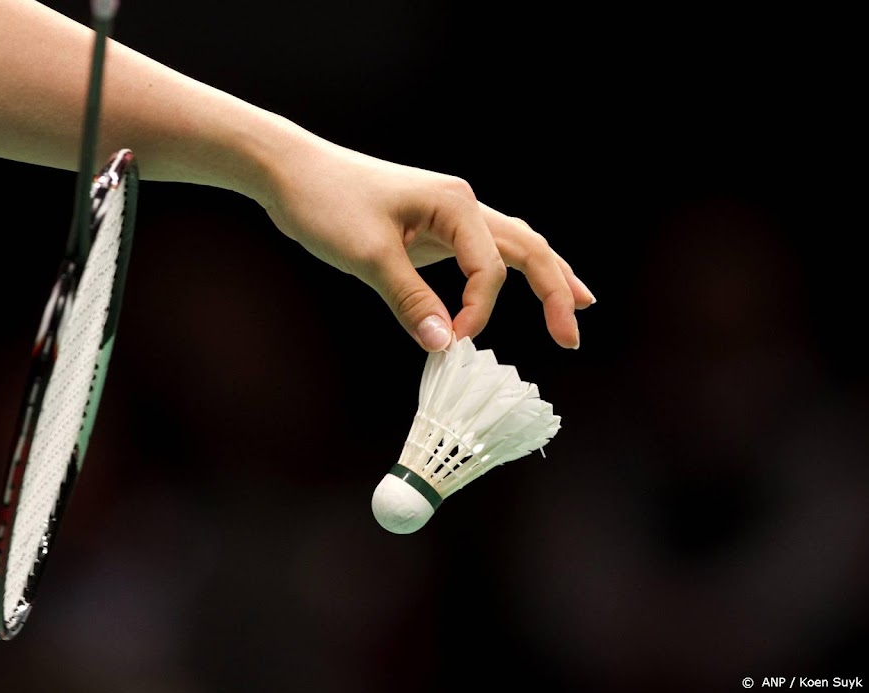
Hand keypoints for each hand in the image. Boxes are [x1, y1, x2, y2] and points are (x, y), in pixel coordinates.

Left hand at [262, 137, 594, 350]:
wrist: (291, 171)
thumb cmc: (326, 201)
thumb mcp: (369, 255)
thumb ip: (409, 299)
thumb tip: (442, 345)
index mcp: (455, 204)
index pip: (490, 269)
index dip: (478, 311)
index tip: (450, 341)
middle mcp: (461, 205)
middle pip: (527, 248)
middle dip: (555, 290)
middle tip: (571, 336)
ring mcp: (448, 216)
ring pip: (512, 245)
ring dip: (545, 275)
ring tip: (577, 303)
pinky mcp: (431, 229)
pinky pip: (482, 252)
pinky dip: (506, 271)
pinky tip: (516, 285)